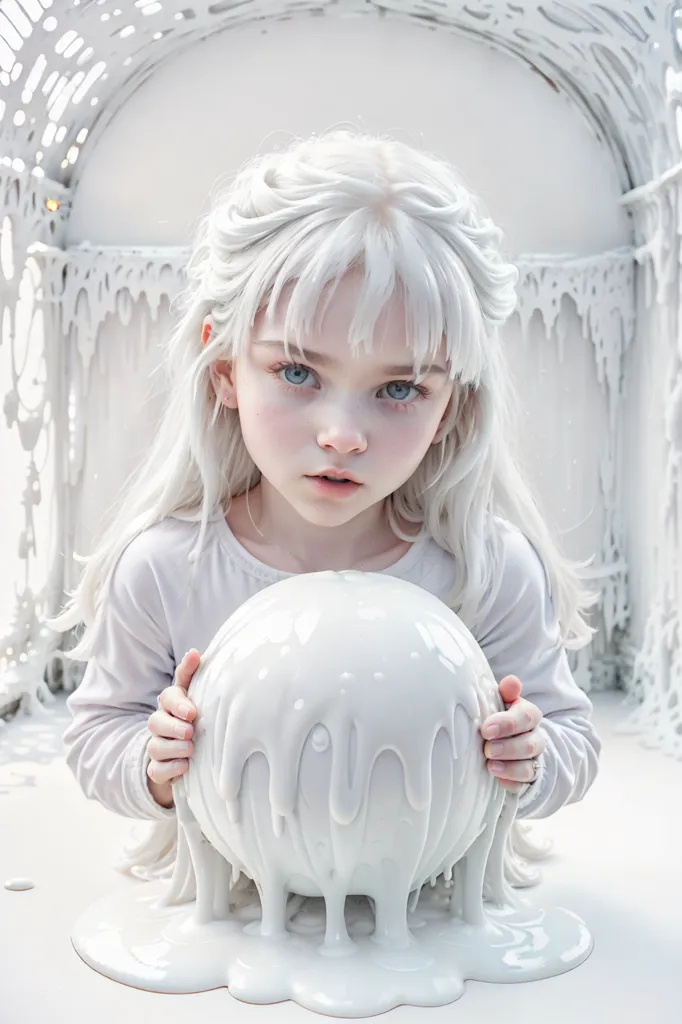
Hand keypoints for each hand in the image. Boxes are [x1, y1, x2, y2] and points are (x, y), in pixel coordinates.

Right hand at [146, 649, 200, 806]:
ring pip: (155, 746)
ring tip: (190, 749)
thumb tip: (195, 652)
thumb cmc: (196, 720)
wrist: (190, 755)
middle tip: (190, 730)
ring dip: (172, 747)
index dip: (178, 702)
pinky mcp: (158, 769)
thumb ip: (194, 675)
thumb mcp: (200, 697)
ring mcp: (158, 747)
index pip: (169, 696)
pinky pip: (156, 770)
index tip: (193, 711)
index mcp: (173, 704)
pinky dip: (169, 769)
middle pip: (156, 721)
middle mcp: (161, 724)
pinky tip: (184, 766)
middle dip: (173, 726)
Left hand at [480, 675, 545, 791]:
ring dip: (510, 767)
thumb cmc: (498, 716)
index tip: (486, 729)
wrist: (505, 740)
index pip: (526, 717)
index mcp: (529, 715)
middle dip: (508, 747)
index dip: (507, 723)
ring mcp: (532, 760)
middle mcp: (535, 738)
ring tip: (490, 766)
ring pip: (529, 767)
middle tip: (487, 749)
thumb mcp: (501, 702)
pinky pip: (523, 785)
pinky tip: (498, 780)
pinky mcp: (526, 780)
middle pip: (530, 744)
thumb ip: (505, 692)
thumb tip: (512, 681)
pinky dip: (511, 783)